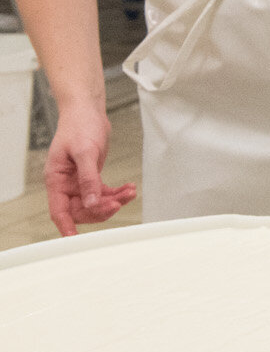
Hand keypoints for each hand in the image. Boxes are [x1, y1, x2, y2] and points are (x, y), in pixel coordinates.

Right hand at [45, 111, 134, 236]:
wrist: (87, 112)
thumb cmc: (79, 126)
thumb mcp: (85, 152)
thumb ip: (88, 179)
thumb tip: (90, 202)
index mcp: (56, 179)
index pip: (59, 210)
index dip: (67, 226)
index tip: (74, 240)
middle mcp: (66, 184)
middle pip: (81, 210)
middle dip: (100, 209)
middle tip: (118, 202)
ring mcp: (79, 181)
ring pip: (95, 203)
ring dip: (114, 200)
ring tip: (130, 192)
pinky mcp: (92, 177)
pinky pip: (104, 192)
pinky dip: (117, 193)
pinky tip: (130, 188)